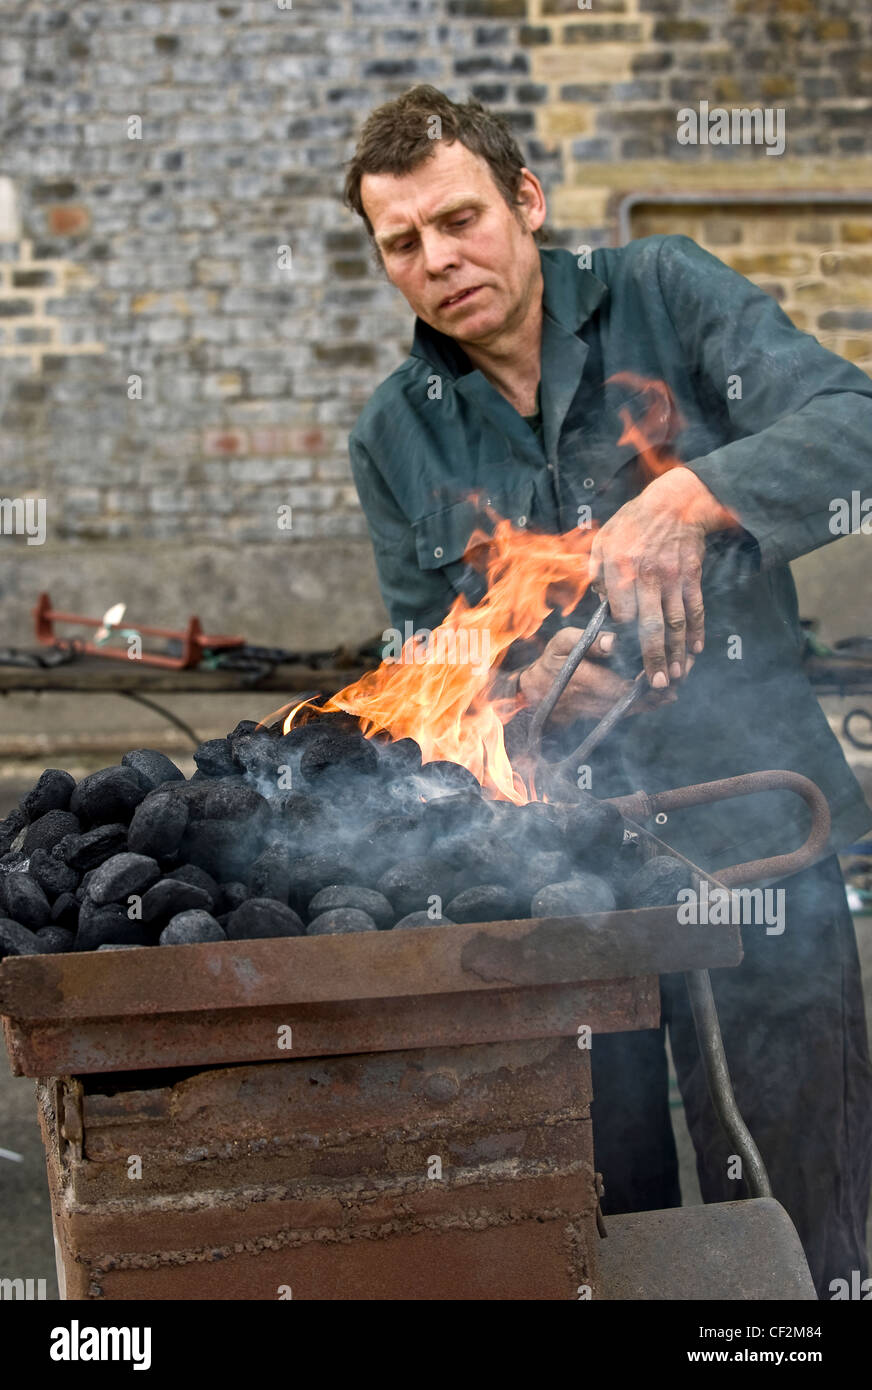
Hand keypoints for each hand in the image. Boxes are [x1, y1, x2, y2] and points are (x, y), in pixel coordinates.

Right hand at [518, 626, 677, 725]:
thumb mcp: (563, 644)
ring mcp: (609, 710)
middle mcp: (604, 701)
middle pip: (646, 696)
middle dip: (671, 679)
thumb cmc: (552, 663)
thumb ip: (589, 641)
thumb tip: (614, 642)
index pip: (632, 684)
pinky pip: (641, 707)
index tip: (675, 659)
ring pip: (647, 703)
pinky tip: (674, 681)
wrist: (541, 695)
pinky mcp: (613, 712)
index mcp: (592, 682)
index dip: (657, 675)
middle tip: (690, 660)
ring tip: (686, 667)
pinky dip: (659, 695)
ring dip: (668, 688)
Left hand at [588, 466, 734, 688]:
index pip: (622, 612)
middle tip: (656, 684)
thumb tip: (596, 598)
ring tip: (675, 675)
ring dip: (677, 653)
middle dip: (654, 659)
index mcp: (621, 569)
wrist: (677, 503)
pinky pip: (696, 609)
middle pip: (652, 626)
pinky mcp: (692, 577)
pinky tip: (695, 650)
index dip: (621, 632)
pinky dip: (697, 632)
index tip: (622, 646)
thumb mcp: (604, 539)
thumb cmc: (635, 522)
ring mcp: (673, 579)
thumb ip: (596, 570)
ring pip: (677, 623)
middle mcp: (648, 577)